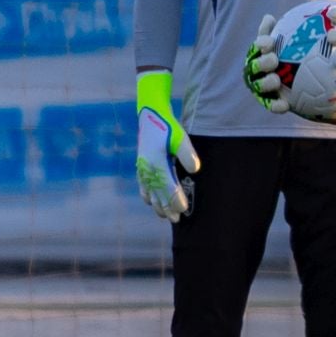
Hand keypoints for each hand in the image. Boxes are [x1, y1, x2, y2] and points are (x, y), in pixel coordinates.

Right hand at [134, 70, 200, 222]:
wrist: (150, 116)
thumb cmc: (167, 127)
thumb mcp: (180, 138)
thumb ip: (187, 154)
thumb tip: (195, 169)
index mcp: (157, 163)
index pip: (168, 187)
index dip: (176, 199)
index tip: (184, 209)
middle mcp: (147, 168)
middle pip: (157, 193)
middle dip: (166, 207)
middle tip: (176, 220)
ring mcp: (142, 168)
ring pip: (149, 192)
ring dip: (157, 204)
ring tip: (165, 215)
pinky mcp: (140, 165)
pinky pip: (142, 185)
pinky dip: (147, 195)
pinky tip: (150, 201)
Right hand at [243, 14, 288, 113]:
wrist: (298, 82)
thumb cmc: (290, 57)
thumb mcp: (284, 44)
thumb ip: (276, 33)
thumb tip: (268, 17)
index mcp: (258, 55)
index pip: (257, 47)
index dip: (261, 44)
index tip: (270, 42)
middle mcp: (255, 71)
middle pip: (254, 67)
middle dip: (262, 63)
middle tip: (274, 59)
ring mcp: (259, 87)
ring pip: (259, 86)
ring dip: (266, 83)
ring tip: (276, 80)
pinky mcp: (267, 102)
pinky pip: (270, 105)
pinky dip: (276, 106)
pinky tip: (286, 105)